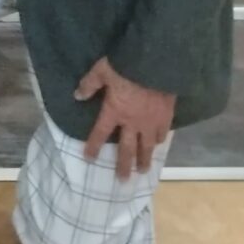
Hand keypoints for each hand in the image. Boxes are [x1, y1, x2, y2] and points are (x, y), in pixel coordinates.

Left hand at [75, 58, 175, 180]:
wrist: (155, 62)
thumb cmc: (126, 66)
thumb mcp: (101, 71)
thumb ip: (89, 85)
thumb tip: (77, 96)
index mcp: (114, 111)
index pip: (100, 133)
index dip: (93, 146)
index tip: (89, 158)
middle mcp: (132, 121)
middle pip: (127, 148)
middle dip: (124, 165)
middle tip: (123, 180)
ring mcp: (151, 121)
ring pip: (147, 146)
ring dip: (145, 159)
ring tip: (144, 171)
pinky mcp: (166, 116)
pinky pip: (162, 133)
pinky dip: (160, 141)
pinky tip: (158, 145)